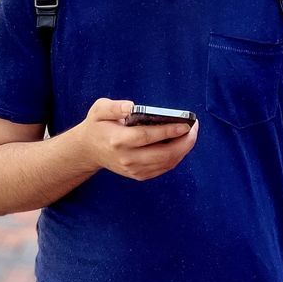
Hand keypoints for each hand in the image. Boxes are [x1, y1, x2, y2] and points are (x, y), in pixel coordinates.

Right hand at [74, 98, 198, 180]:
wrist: (88, 150)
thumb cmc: (97, 125)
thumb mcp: (99, 109)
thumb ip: (114, 107)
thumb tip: (132, 106)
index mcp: (117, 140)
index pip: (147, 137)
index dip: (168, 131)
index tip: (185, 124)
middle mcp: (126, 158)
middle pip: (162, 154)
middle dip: (183, 143)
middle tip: (194, 128)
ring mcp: (133, 170)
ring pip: (165, 163)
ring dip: (182, 150)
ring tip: (191, 134)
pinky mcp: (138, 175)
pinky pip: (162, 168)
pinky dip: (175, 158)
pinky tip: (181, 145)